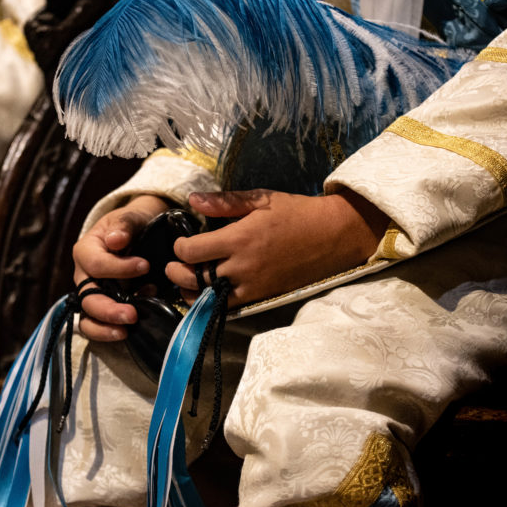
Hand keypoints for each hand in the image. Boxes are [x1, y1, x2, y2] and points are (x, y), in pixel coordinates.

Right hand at [73, 194, 168, 339]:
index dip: (119, 268)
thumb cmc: (132, 225)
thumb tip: (115, 240)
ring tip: (126, 331)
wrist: (140, 233)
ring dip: (105, 327)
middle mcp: (84, 275)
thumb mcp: (130, 217)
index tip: (145, 265)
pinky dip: (111, 330)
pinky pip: (99, 326)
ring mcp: (93, 294)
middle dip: (108, 309)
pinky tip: (134, 325)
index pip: (95, 264)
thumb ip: (123, 225)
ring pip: (88, 317)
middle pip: (87, 297)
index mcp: (85, 250)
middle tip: (133, 316)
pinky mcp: (104, 307)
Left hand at [165, 189, 387, 307]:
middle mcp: (243, 265)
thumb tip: (192, 200)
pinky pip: (229, 307)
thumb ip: (224, 202)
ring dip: (192, 291)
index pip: (192, 251)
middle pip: (194, 278)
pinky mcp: (262, 296)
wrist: (332, 236)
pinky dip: (213, 302)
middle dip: (177, 272)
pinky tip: (210, 291)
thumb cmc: (296, 213)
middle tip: (174, 265)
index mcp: (239, 238)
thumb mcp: (261, 199)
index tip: (182, 241)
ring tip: (188, 281)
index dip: (180, 247)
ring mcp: (253, 285)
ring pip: (208, 298)